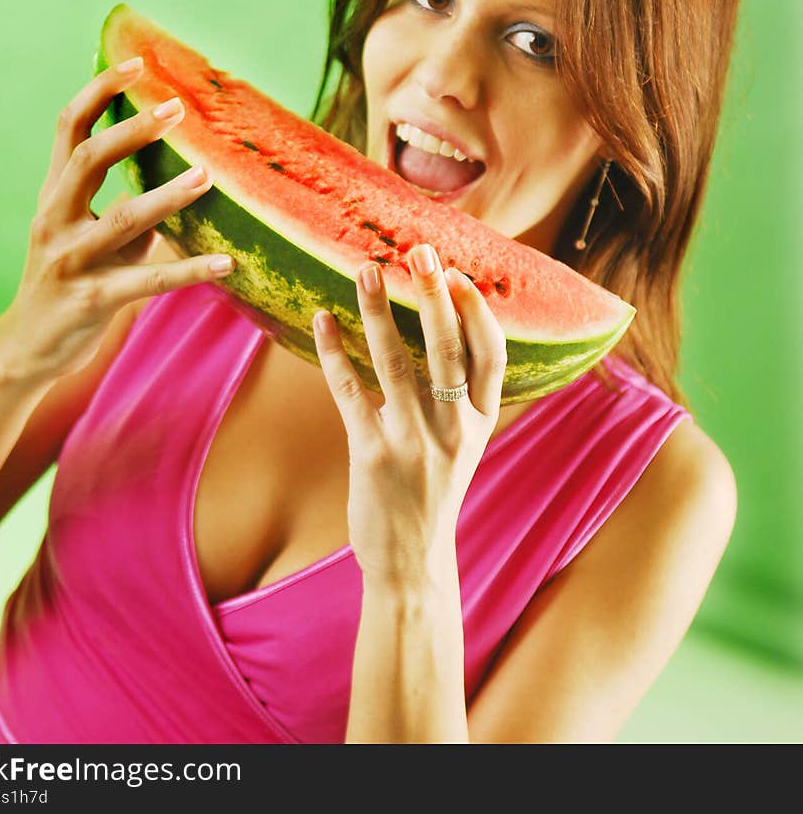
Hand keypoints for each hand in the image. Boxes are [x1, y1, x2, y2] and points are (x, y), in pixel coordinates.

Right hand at [3, 57, 234, 381]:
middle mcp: (55, 219)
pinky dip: (190, 270)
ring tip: (207, 177)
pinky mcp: (92, 299)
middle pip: (88, 160)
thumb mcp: (89, 234)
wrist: (28, 346)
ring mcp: (71, 259)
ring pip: (121, 219)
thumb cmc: (71, 280)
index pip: (70, 128)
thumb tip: (184, 178)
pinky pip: (148, 281)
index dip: (100, 91)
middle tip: (177, 110)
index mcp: (55, 195)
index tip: (137, 64)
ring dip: (168, 196)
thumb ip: (125, 207)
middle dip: (133, 132)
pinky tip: (226, 263)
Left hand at [312, 243, 507, 588]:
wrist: (413, 562)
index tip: (458, 274)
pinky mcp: (372, 456)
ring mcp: (414, 443)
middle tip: (419, 251)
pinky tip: (322, 320)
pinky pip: (350, 392)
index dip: (477, 311)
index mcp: (480, 422)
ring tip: (366, 269)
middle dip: (434, 294)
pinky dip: (334, 352)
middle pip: (448, 348)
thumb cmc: (433, 492)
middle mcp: (454, 430)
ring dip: (379, 311)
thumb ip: (457, 396)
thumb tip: (441, 330)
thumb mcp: (460, 444)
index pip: (492, 354)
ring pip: (396, 362)